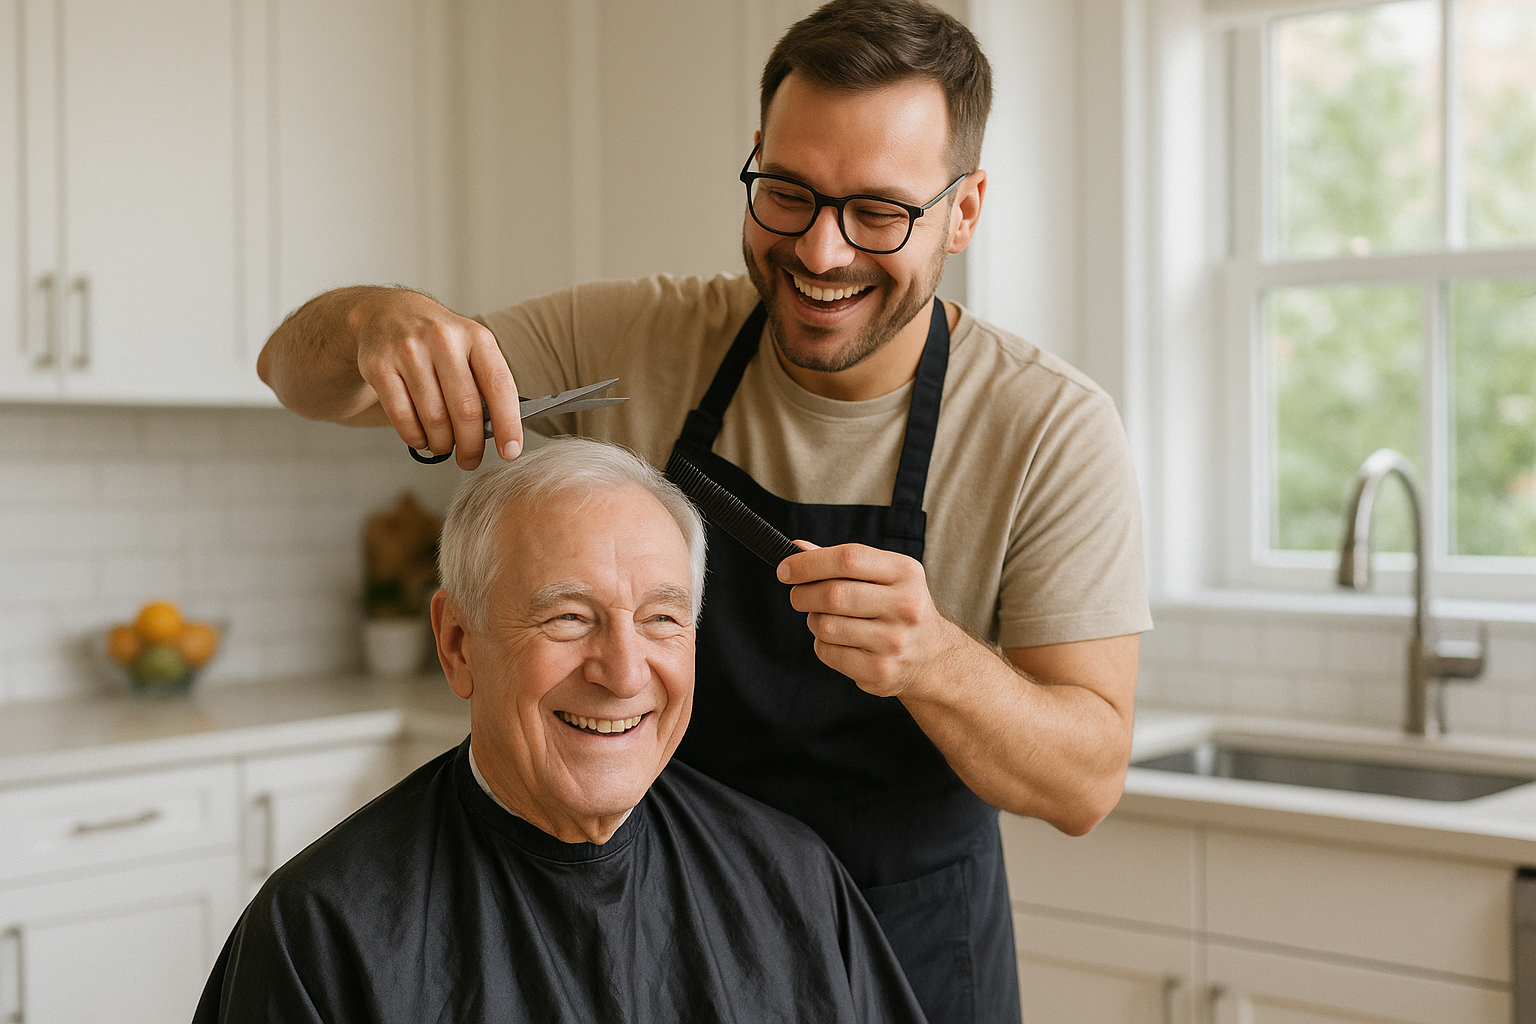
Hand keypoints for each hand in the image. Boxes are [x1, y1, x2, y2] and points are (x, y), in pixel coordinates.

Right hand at [352, 289, 522, 468]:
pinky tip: (422, 438)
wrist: (387, 313)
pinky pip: (402, 417)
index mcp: (476, 337)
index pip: (499, 386)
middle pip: (465, 409)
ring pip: (433, 418)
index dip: (508, 424)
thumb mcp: (470, 348)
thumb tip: (500, 432)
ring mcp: (408, 351)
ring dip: (442, 443)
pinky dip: (415, 437)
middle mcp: (443, 339)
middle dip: (470, 445)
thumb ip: (486, 384)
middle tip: (470, 460)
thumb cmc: (439, 341)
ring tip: (444, 446)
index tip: (510, 451)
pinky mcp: (379, 365)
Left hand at [777, 542, 962, 698]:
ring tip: (825, 619)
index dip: (809, 562)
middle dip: (803, 594)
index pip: (848, 558)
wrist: (933, 658)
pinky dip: (823, 645)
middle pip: (833, 594)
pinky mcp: (880, 671)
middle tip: (798, 595)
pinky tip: (839, 642)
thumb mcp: (884, 576)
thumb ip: (843, 562)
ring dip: (814, 621)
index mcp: (905, 572)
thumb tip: (797, 548)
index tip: (785, 568)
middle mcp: (905, 606)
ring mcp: (894, 641)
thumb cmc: (898, 607)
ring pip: (826, 626)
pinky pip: (828, 653)